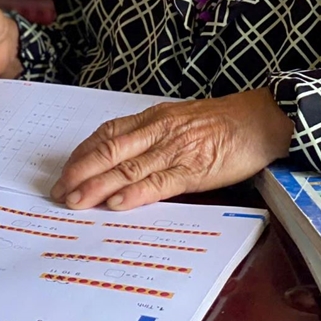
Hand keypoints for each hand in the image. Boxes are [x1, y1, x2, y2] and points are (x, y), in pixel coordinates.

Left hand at [50, 88, 293, 209]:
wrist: (261, 118)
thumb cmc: (222, 121)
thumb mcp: (180, 119)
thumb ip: (153, 134)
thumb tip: (124, 156)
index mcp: (154, 118)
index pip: (108, 133)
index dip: (83, 153)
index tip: (65, 170)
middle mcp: (159, 130)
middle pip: (110, 149)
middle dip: (81, 171)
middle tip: (60, 190)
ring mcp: (176, 148)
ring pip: (129, 167)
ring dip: (99, 185)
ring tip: (77, 200)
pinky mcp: (195, 168)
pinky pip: (160, 182)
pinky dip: (136, 193)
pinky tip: (117, 202)